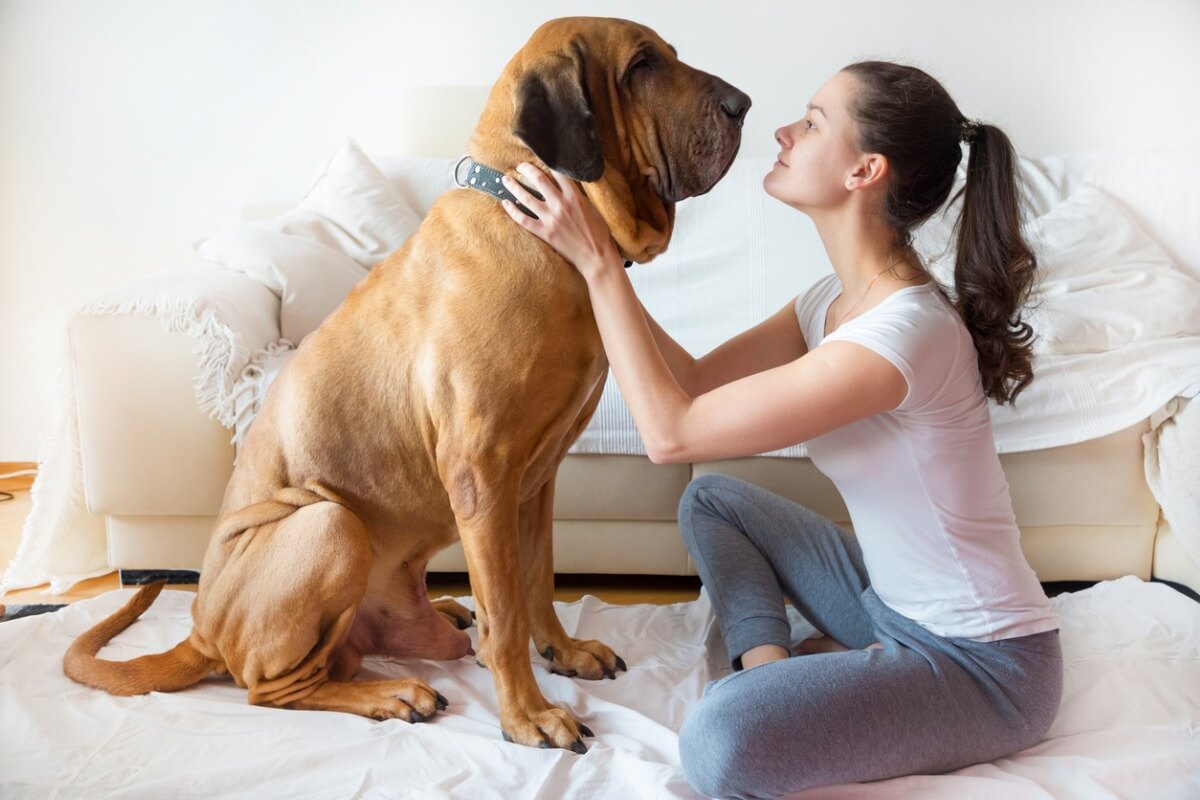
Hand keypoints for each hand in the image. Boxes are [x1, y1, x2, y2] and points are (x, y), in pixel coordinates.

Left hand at [500, 163, 619, 281]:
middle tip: (520, 166)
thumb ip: (578, 195)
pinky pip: (523, 219)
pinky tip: (505, 203)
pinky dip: (513, 211)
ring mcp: (551, 219)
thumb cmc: (598, 232)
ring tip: (506, 180)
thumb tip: (568, 184)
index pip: (557, 172)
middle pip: (539, 179)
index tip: (540, 157)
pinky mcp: (545, 233)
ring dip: (514, 186)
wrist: (596, 256)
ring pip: (527, 198)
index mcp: (574, 196)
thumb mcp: (592, 207)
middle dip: (526, 169)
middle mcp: (561, 204)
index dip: (547, 161)